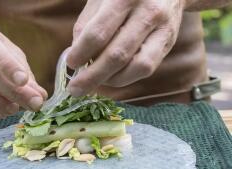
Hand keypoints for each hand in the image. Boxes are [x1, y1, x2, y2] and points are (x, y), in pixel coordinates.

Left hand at [66, 0, 185, 95]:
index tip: (70, 64)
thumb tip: (75, 56)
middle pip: (117, 55)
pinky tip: (113, 77)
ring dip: (111, 80)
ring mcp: (163, 27)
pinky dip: (127, 77)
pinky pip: (148, 68)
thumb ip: (85, 26)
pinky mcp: (169, 41)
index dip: (81, 53)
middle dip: (92, 77)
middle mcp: (147, 12)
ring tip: (95, 82)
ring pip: (136, 66)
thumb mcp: (100, 0)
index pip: (98, 34)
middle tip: (75, 89)